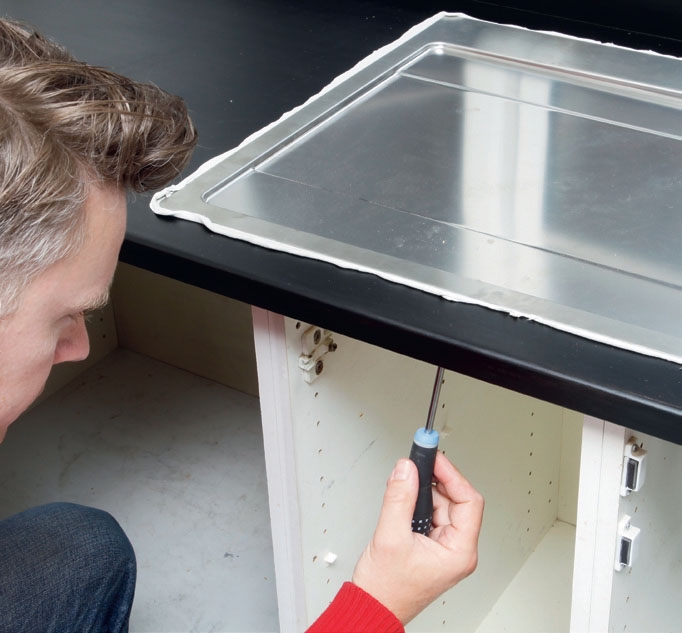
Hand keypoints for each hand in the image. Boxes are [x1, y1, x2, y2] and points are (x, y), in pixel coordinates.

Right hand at [351, 452, 483, 624]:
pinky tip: (405, 498)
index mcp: (459, 552)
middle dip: (436, 480)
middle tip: (418, 462)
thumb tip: (407, 468)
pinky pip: (431, 514)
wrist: (373, 607)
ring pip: (442, 505)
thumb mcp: (390, 536)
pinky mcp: (432, 546)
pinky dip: (418, 502)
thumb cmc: (386, 589)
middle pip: (456, 500)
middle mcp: (457, 550)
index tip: (434, 458)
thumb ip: (399, 498)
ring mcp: (444, 548)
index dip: (452, 475)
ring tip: (406, 483)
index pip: (469, 501)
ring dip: (425, 491)